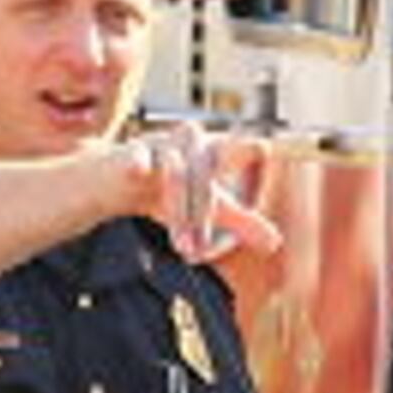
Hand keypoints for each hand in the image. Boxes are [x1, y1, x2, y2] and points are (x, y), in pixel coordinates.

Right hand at [119, 120, 283, 264]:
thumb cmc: (169, 190)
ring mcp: (159, 145)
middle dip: (203, 214)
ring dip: (179, 213)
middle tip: (201, 251)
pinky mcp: (129, 153)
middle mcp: (190, 142)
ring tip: (184, 248)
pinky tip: (140, 170)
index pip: (239, 150)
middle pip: (205, 173)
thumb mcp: (208, 208)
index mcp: (213, 151)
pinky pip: (135, 155)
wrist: (116, 179)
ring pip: (175, 173)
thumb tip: (276, 243)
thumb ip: (241, 221)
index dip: (247, 155)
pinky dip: (138, 161)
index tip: (260, 154)